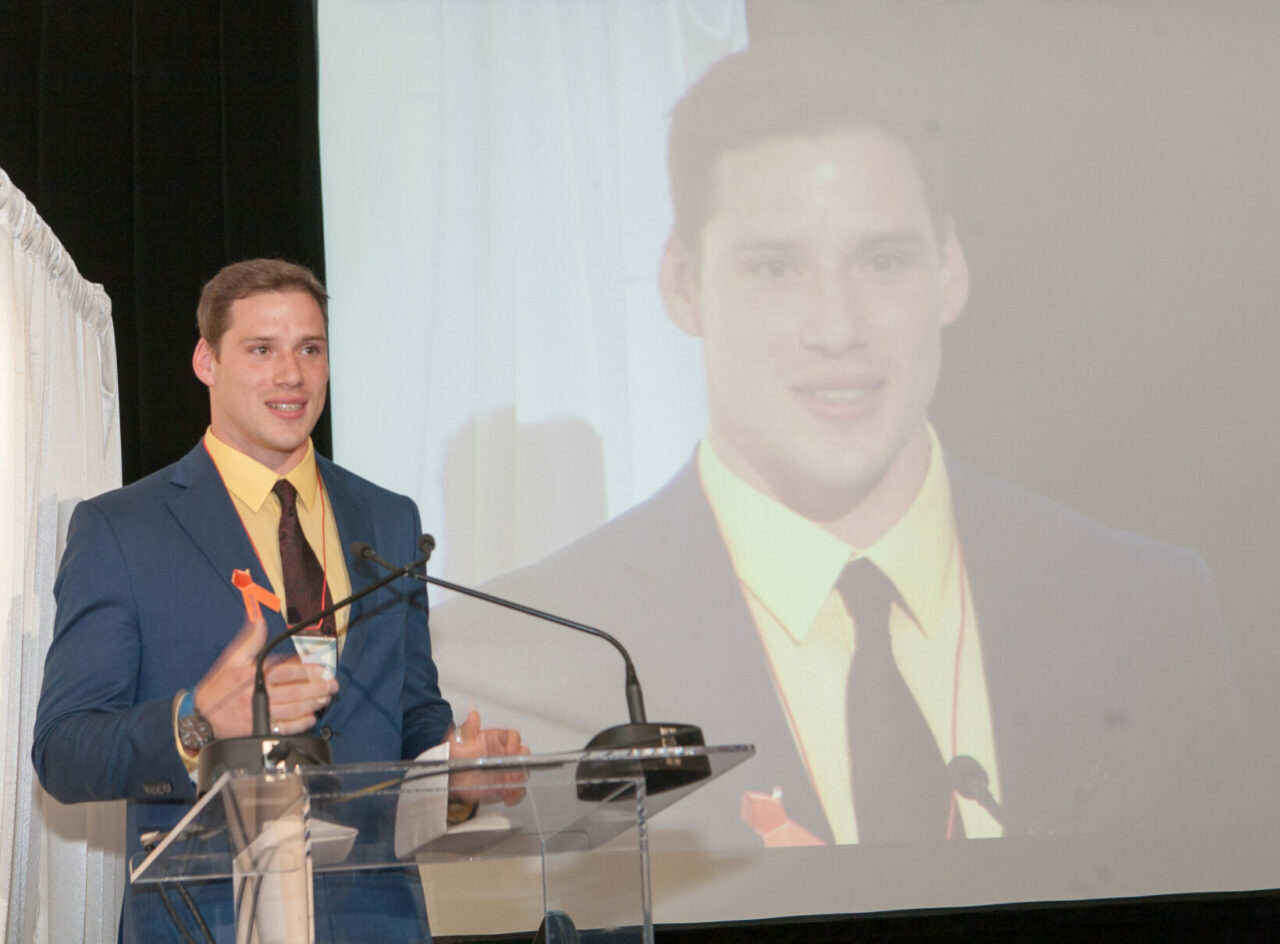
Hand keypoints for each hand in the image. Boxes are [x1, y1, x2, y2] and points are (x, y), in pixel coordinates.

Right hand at [193, 619, 337, 738]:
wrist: (200, 718)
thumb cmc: (218, 686)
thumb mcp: (231, 659)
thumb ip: (249, 640)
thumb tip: (258, 617)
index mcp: (255, 675)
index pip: (286, 670)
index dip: (307, 668)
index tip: (322, 667)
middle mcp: (260, 695)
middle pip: (294, 691)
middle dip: (317, 687)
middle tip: (332, 684)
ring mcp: (261, 714)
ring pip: (293, 709)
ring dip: (312, 703)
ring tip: (326, 698)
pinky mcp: (259, 730)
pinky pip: (284, 728)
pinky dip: (300, 724)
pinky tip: (311, 718)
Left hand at [445, 709, 529, 806]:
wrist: (450, 778)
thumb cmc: (457, 756)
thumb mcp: (459, 740)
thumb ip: (468, 728)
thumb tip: (474, 715)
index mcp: (496, 739)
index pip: (513, 737)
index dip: (514, 742)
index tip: (510, 749)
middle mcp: (504, 754)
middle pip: (522, 754)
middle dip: (520, 761)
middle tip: (513, 769)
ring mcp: (506, 771)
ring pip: (522, 772)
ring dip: (519, 778)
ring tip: (511, 783)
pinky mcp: (505, 786)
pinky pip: (517, 790)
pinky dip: (515, 794)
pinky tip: (508, 797)